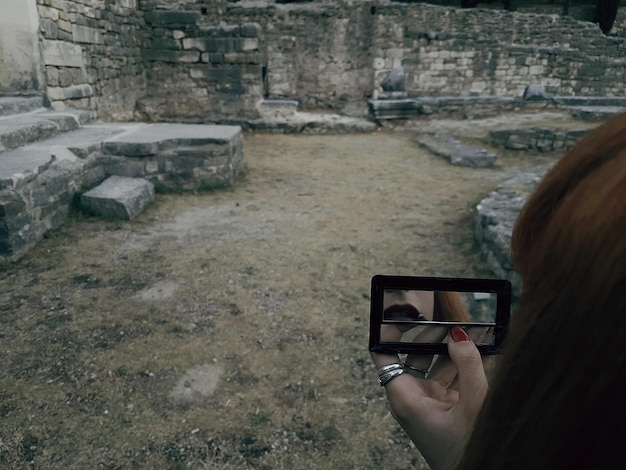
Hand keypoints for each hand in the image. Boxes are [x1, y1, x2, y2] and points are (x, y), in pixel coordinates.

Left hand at [370, 326, 487, 469]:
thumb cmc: (468, 450)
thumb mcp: (473, 405)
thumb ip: (468, 367)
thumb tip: (459, 334)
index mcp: (404, 397)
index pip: (383, 354)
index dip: (387, 331)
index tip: (400, 310)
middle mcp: (412, 397)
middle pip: (414, 355)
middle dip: (431, 334)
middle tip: (448, 316)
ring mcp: (429, 402)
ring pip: (435, 365)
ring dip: (451, 349)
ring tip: (469, 329)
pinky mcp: (444, 407)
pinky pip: (450, 378)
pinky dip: (462, 365)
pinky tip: (479, 350)